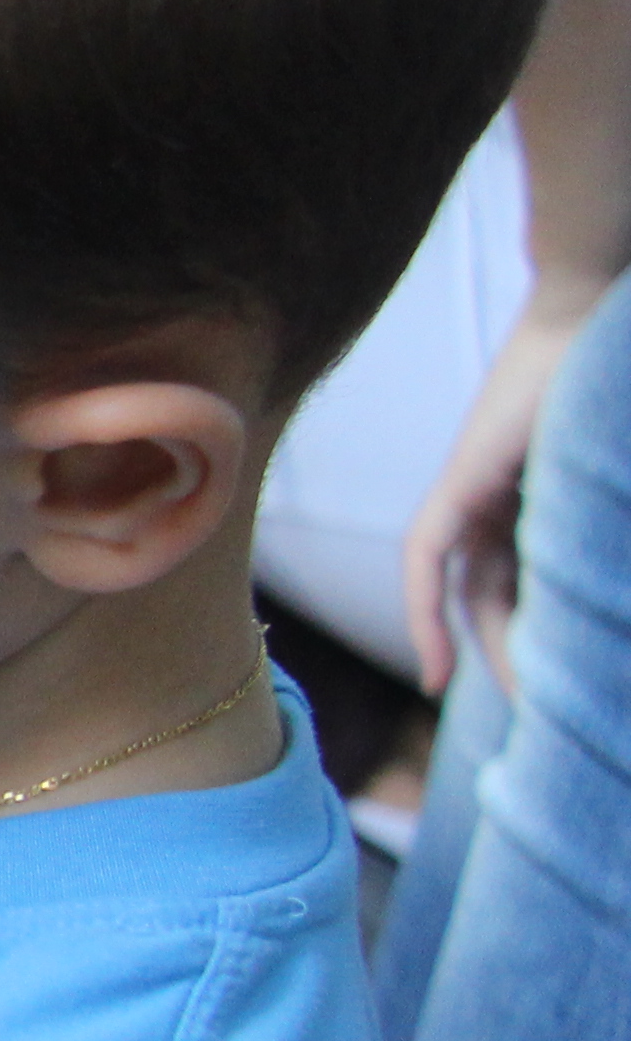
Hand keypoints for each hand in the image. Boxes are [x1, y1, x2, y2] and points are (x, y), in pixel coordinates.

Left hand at [407, 286, 595, 694]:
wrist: (594, 321)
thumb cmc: (612, 395)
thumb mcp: (607, 486)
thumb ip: (605, 541)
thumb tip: (616, 596)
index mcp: (541, 507)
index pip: (528, 589)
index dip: (535, 641)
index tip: (553, 696)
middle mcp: (504, 506)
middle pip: (498, 602)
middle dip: (513, 659)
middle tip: (537, 718)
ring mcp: (479, 494)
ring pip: (467, 591)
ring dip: (479, 649)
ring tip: (498, 704)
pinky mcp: (461, 483)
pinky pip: (431, 559)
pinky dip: (429, 610)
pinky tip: (440, 666)